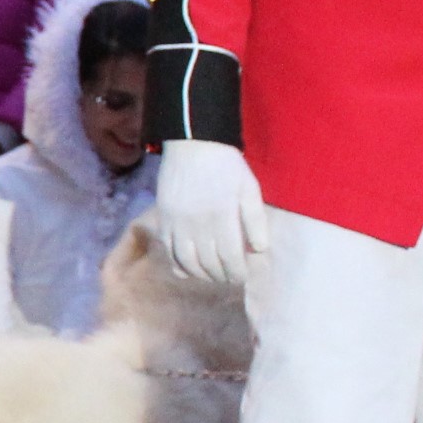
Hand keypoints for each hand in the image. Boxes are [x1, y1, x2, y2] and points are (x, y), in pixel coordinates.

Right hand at [153, 139, 267, 284]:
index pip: (230, 257)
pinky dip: (178, 266)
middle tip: (230, 278)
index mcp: (222, 216)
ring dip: (201, 275)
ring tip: (212, 275)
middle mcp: (197, 224)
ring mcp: (177, 224)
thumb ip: (255, 220)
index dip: (238, 273)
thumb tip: (259, 250)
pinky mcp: (163, 220)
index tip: (243, 276)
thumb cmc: (226, 165)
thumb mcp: (249, 188)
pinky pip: (169, 251)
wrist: (192, 144)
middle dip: (222, 276)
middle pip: (209, 263)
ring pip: (187, 262)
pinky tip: (188, 270)